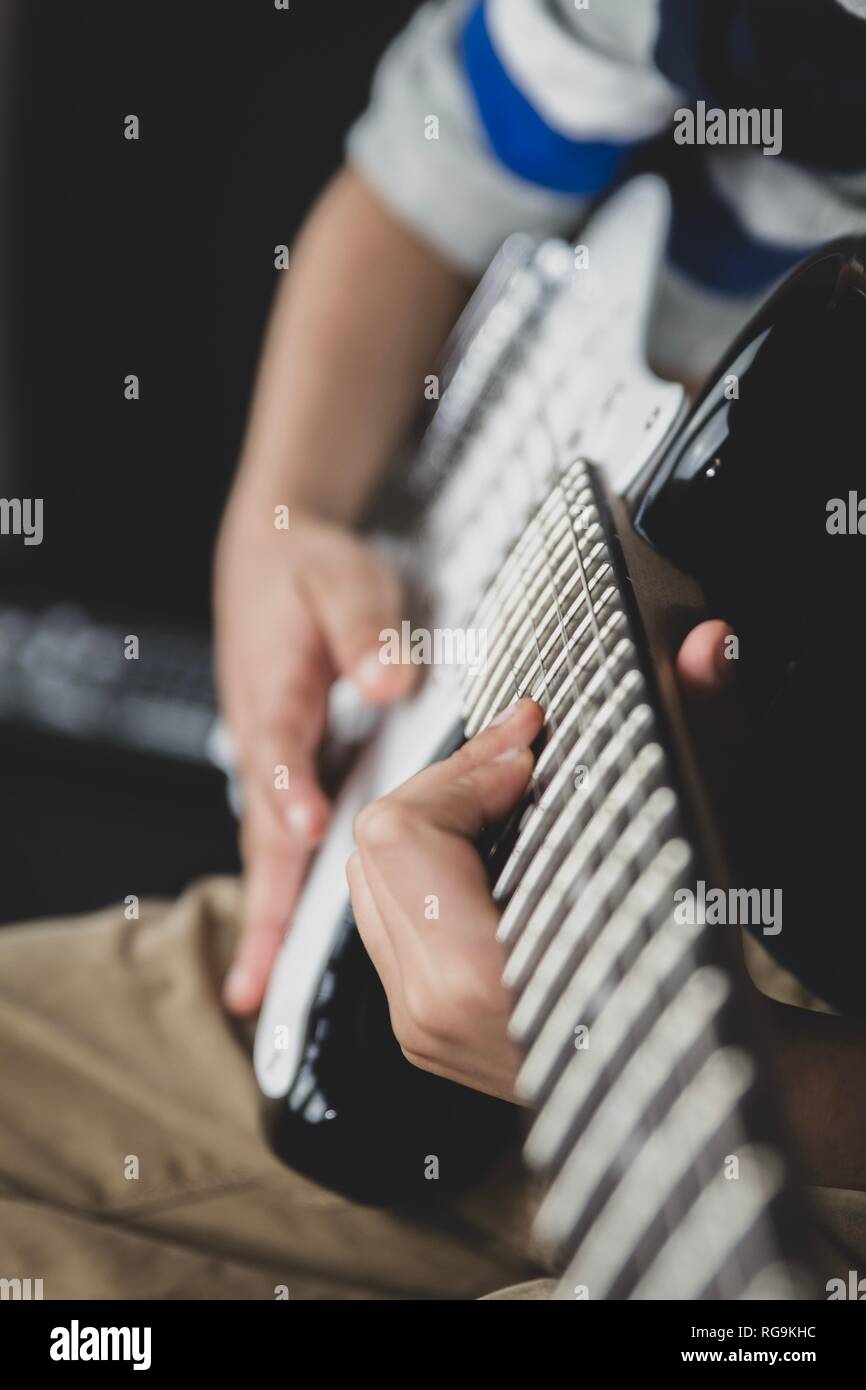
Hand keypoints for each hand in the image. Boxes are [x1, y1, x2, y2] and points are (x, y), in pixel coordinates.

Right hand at [215, 502, 413, 1013]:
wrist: (270, 561)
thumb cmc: (312, 573)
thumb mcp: (343, 579)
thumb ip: (365, 628)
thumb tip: (389, 683)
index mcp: (275, 690)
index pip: (280, 745)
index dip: (292, 786)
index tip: (307, 828)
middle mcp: (262, 740)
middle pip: (261, 826)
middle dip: (264, 899)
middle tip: (254, 976)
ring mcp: (268, 764)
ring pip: (267, 847)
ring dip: (263, 916)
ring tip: (251, 991)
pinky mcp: (283, 775)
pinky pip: (281, 842)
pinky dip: (277, 896)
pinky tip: (271, 953)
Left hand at [345, 623, 739, 1104]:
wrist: (704, 1098)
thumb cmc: (701, 986)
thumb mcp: (694, 853)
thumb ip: (698, 737)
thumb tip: (702, 644)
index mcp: (471, 983)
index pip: (400, 833)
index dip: (463, 769)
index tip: (529, 748)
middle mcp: (427, 1011)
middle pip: (375, 846)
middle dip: (448, 781)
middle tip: (518, 750)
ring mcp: (418, 1024)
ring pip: (371, 877)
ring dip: (435, 817)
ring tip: (506, 786)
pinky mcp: (420, 1024)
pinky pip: (387, 914)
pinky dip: (430, 863)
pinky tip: (490, 840)